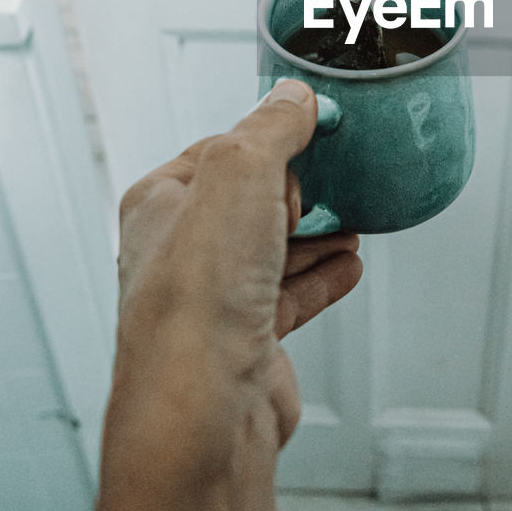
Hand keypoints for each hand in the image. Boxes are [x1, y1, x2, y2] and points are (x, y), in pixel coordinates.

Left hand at [81, 80, 361, 510]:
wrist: (205, 410)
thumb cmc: (198, 299)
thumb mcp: (240, 175)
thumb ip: (270, 129)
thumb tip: (293, 99)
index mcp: (160, 204)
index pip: (218, 150)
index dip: (267, 137)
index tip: (313, 125)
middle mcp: (180, 253)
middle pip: (246, 202)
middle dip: (295, 188)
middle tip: (334, 173)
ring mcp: (215, 302)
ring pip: (271, 252)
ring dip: (315, 233)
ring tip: (351, 219)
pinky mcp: (249, 343)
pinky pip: (291, 298)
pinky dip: (322, 278)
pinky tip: (348, 266)